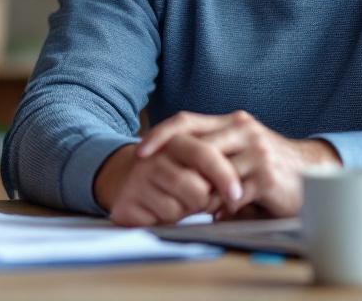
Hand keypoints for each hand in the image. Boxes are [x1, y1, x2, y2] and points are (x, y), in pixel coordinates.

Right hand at [92, 138, 243, 227]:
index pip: (205, 154)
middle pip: (197, 188)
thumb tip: (240, 188)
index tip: (237, 195)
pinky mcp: (127, 202)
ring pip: (181, 208)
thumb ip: (215, 163)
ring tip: (178, 202)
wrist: (121, 177)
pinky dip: (168, 221)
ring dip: (186, 212)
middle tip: (201, 199)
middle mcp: (154, 156)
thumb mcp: (190, 158)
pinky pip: (161, 221)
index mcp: (175, 139)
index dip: (224, 176)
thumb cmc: (169, 171)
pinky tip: (159, 210)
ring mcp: (138, 179)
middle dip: (206, 201)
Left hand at [138, 110, 338, 217]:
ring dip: (202, 193)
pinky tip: (222, 212)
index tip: (139, 153)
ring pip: (212, 173)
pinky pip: (231, 194)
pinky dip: (222, 206)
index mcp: (231, 121)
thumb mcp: (238, 152)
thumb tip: (172, 171)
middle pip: (197, 147)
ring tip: (199, 205)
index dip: (159, 135)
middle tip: (166, 189)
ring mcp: (256, 151)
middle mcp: (243, 130)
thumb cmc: (266, 166)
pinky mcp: (267, 175)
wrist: (313, 172)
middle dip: (178, 170)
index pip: (185, 120)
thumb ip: (210, 157)